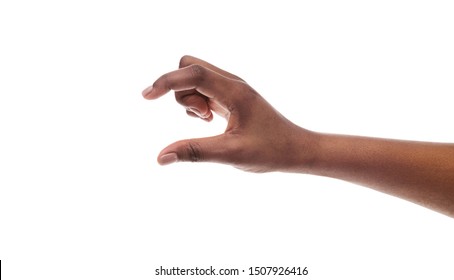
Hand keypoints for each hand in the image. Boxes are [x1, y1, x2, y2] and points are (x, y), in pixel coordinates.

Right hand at [142, 56, 316, 171]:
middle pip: (190, 67)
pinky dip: (197, 102)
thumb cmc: (270, 151)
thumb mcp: (231, 154)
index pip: (194, 73)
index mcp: (235, 91)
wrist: (295, 150)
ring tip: (208, 121)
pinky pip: (203, 89)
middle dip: (180, 89)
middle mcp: (233, 83)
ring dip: (190, 99)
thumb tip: (161, 157)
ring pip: (195, 78)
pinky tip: (210, 119)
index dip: (167, 81)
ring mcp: (232, 89)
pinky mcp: (231, 97)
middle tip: (200, 116)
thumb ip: (195, 152)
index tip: (147, 97)